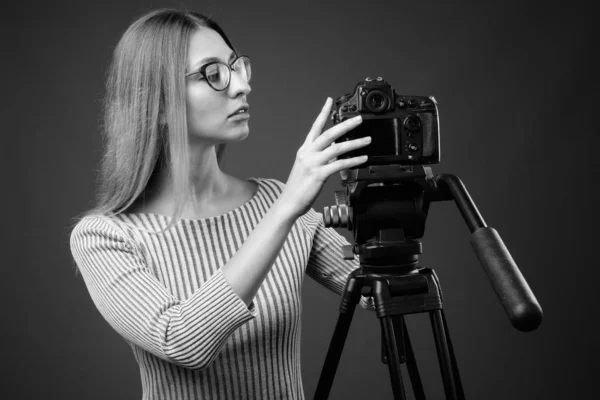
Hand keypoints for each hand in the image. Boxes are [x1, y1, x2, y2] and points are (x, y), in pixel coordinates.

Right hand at [279, 97, 370, 218]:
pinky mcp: (319, 175)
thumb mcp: (308, 167)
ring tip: (367, 140)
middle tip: (359, 119)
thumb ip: (321, 157)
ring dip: (355, 143)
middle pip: (329, 134)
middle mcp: (308, 154)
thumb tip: (335, 150)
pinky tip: (363, 159)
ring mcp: (313, 164)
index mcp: (305, 150)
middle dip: (345, 125)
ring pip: (337, 148)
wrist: (289, 202)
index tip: (329, 101)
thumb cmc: (299, 187)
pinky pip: (340, 164)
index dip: (323, 113)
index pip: (315, 127)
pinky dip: (353, 161)